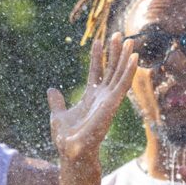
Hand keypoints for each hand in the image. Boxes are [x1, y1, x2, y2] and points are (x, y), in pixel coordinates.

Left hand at [47, 32, 137, 161]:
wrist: (71, 150)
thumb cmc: (67, 137)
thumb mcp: (58, 114)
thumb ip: (57, 102)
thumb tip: (51, 90)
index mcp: (91, 97)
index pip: (96, 72)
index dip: (97, 56)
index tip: (98, 40)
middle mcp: (103, 97)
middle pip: (111, 70)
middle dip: (115, 52)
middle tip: (119, 34)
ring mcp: (109, 100)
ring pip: (120, 75)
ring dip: (125, 58)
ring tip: (130, 41)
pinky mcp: (113, 104)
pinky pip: (123, 85)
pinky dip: (129, 71)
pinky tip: (134, 58)